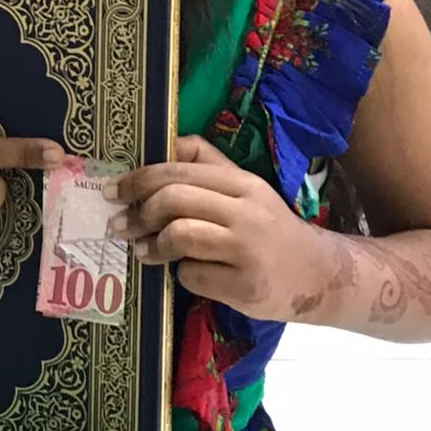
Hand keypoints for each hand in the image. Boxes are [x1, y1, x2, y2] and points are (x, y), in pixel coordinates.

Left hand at [105, 135, 326, 320]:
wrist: (318, 276)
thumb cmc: (269, 229)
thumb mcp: (245, 189)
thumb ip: (207, 164)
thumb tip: (163, 145)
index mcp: (242, 182)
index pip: (180, 168)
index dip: (139, 178)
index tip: (113, 190)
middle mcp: (247, 211)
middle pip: (175, 198)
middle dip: (138, 211)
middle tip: (119, 225)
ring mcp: (248, 249)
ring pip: (180, 234)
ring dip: (153, 244)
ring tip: (142, 250)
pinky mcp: (246, 285)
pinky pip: (193, 275)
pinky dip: (181, 274)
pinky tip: (186, 273)